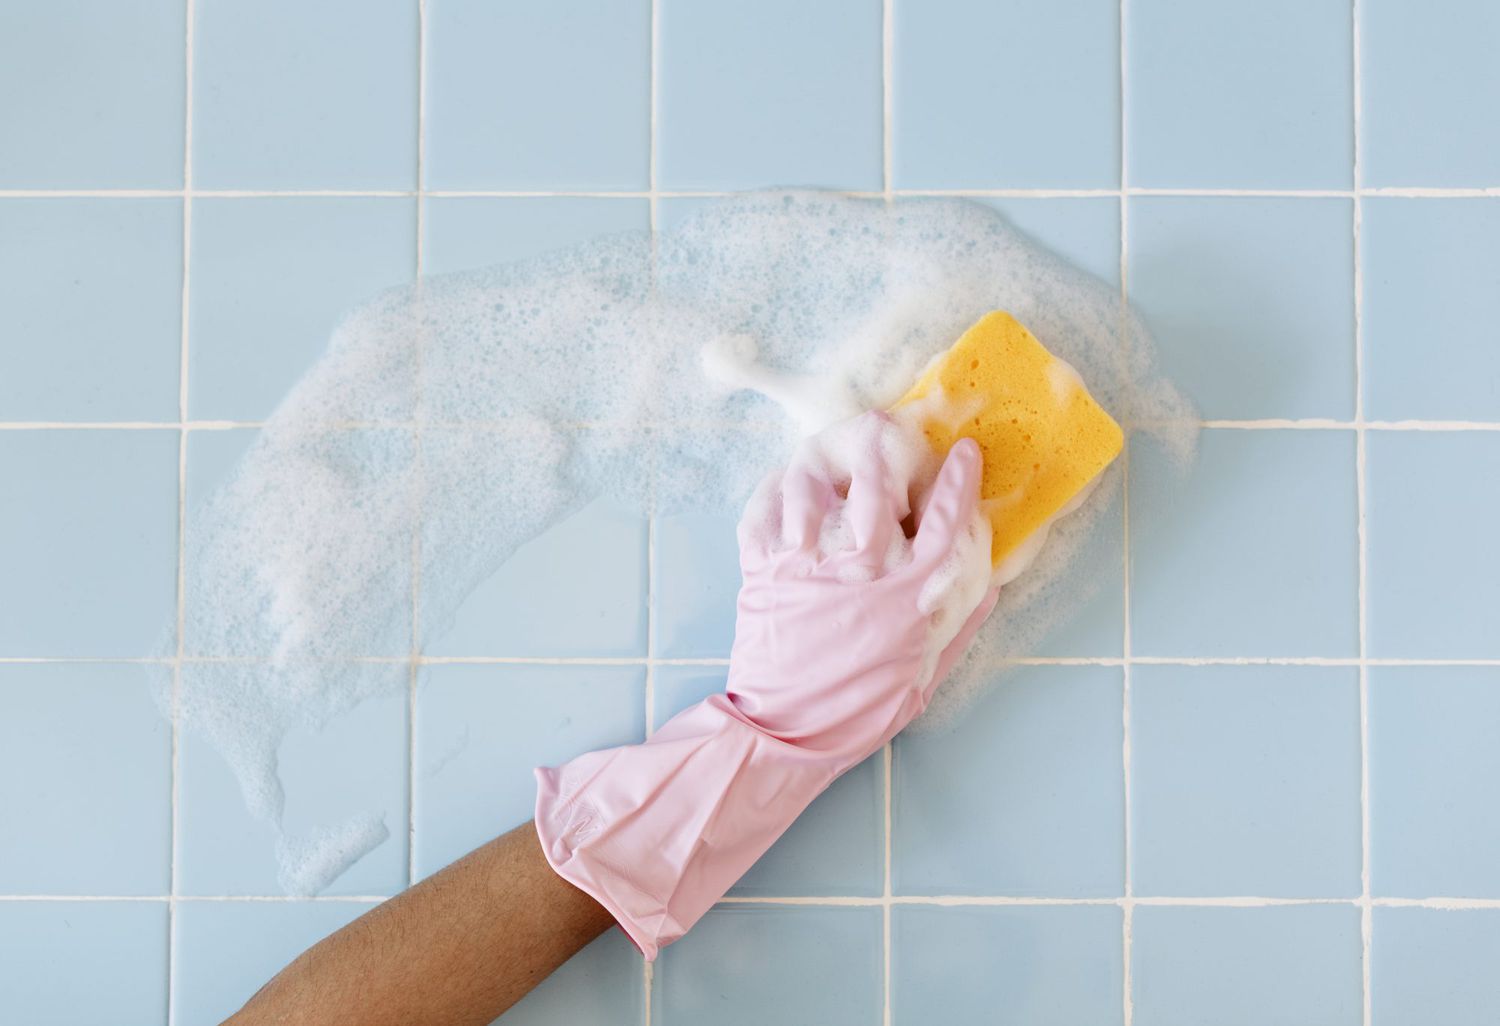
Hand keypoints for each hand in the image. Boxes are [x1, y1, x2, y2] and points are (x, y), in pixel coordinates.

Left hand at [535, 412, 997, 957]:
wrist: (787, 733)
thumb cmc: (861, 708)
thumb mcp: (926, 674)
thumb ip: (957, 622)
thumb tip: (987, 580)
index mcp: (910, 596)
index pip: (947, 521)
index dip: (960, 480)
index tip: (965, 452)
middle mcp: (862, 571)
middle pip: (877, 485)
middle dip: (884, 443)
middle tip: (886, 424)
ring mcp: (809, 567)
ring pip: (814, 487)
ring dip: (822, 460)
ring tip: (827, 449)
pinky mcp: (765, 572)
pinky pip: (764, 513)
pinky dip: (772, 491)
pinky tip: (783, 484)